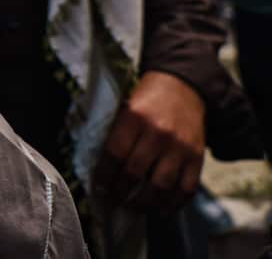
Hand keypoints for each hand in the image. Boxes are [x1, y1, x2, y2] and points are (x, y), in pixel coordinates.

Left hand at [93, 71, 205, 211]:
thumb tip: (100, 167)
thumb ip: (115, 133)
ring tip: (134, 208)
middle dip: (121, 192)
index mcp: (135, 118)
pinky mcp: (197, 157)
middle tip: (114, 201)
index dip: (104, 175)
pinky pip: (186, 189)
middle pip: (135, 172)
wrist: (183, 87)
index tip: (99, 188)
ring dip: (145, 203)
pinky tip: (161, 209)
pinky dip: (173, 204)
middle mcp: (158, 133)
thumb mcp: (126, 108)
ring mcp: (180, 147)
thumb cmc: (147, 100)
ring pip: (161, 186)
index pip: (114, 154)